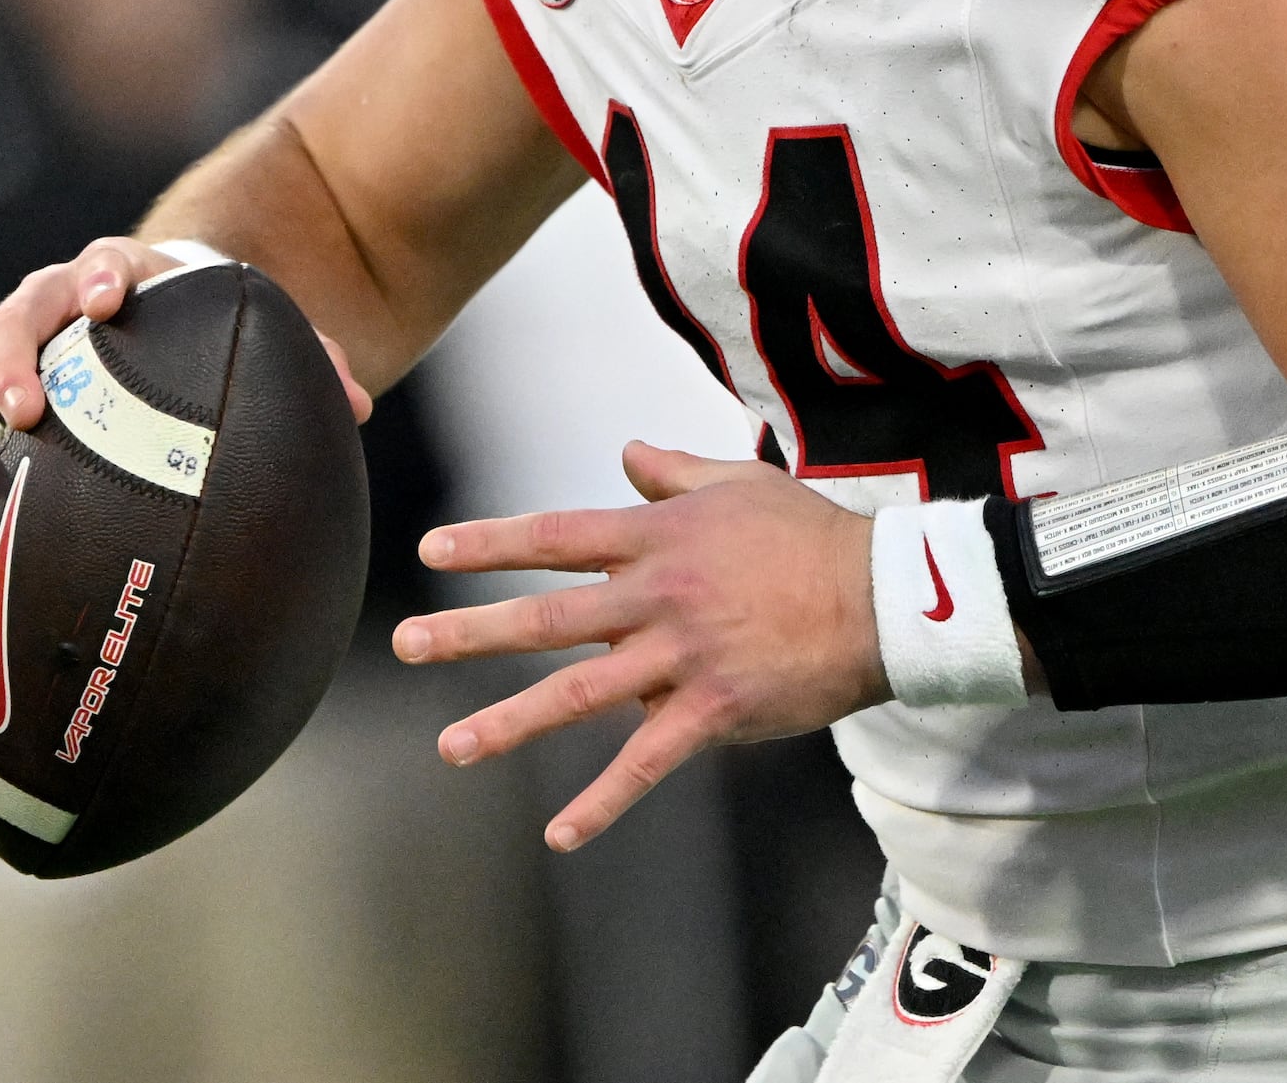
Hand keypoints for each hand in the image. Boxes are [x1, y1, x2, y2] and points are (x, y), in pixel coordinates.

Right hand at [0, 240, 371, 515]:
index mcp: (123, 272)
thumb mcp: (253, 329)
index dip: (100, 276)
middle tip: (23, 407)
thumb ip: (305, 358)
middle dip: (13, 358)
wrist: (159, 312)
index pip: (105, 262)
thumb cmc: (209, 324)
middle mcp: (57, 304)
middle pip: (20, 315)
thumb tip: (358, 405)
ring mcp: (20, 350)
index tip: (103, 299)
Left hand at [391, 442, 886, 851]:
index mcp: (656, 539)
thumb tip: (628, 453)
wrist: (882, 598)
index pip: (554, 538)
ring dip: (509, 723)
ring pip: (577, 694)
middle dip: (468, 632)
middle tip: (404, 645)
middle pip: (545, 618)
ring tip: (451, 746)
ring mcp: (680, 659)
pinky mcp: (711, 713)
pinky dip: (600, 802)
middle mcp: (655, 597)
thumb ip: (674, 472)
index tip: (430, 551)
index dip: (489, 544)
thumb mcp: (738, 483)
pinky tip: (558, 833)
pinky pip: (643, 764)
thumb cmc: (811, 536)